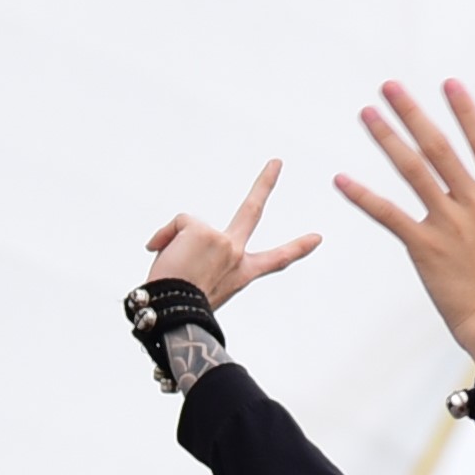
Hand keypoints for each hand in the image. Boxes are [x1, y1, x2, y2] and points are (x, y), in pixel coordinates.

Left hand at [143, 160, 321, 309]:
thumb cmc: (180, 302)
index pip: (276, 260)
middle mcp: (236, 254)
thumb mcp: (198, 282)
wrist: (173, 312)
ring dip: (173, 242)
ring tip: (170, 267)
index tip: (316, 238)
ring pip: (191, 226)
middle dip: (265, 184)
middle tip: (276, 162)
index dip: (297, 249)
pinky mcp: (203, 230)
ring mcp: (222, 240)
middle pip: (252, 212)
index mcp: (241, 273)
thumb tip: (166, 239)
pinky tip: (158, 252)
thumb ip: (194, 255)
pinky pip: (178, 224)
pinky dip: (163, 237)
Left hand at [336, 77, 474, 358]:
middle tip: (389, 86)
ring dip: (387, 139)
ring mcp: (448, 223)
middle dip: (413, 113)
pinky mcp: (424, 248)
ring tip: (367, 113)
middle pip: (440, 147)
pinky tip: (342, 179)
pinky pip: (389, 216)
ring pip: (412, 171)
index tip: (448, 84)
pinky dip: (364, 196)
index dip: (465, 110)